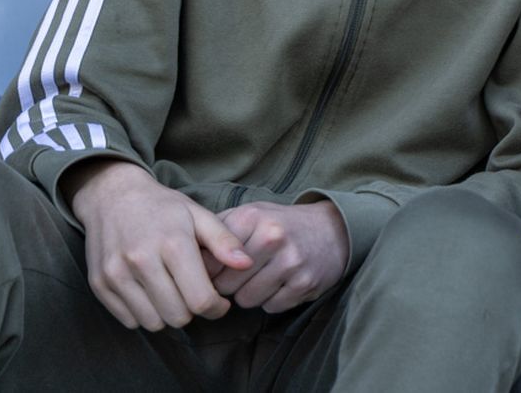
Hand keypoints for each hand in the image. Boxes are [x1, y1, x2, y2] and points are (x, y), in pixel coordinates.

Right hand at [64, 160, 252, 330]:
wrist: (112, 196)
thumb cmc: (162, 207)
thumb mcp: (198, 214)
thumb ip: (225, 241)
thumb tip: (247, 264)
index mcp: (172, 243)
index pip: (200, 300)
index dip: (216, 308)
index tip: (219, 302)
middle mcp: (141, 260)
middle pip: (177, 316)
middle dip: (192, 311)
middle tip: (193, 294)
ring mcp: (116, 274)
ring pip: (152, 323)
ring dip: (167, 314)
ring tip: (172, 292)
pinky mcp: (99, 284)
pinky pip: (129, 320)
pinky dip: (143, 314)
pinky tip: (150, 292)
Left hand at [212, 201, 350, 312]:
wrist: (333, 230)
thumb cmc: (281, 224)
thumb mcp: (251, 213)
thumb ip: (218, 230)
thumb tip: (187, 256)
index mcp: (252, 217)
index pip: (209, 261)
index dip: (208, 270)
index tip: (215, 270)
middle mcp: (272, 238)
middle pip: (225, 284)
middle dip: (229, 285)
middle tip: (241, 275)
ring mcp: (290, 262)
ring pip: (246, 300)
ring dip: (250, 294)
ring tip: (262, 277)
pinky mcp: (304, 284)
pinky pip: (271, 307)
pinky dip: (272, 300)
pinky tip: (281, 283)